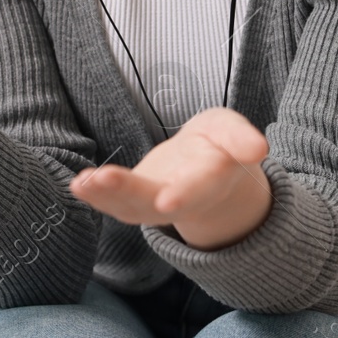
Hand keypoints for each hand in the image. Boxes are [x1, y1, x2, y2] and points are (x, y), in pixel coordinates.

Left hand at [69, 108, 272, 251]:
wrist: (203, 166)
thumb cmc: (218, 145)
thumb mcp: (231, 132)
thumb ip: (241, 139)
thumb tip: (259, 148)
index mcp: (208, 179)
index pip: (198, 187)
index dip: (184, 193)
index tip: (167, 201)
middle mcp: (178, 197)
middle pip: (153, 200)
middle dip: (128, 192)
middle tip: (103, 180)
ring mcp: (152, 202)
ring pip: (128, 205)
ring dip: (103, 195)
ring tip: (81, 183)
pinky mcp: (132, 199)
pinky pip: (112, 201)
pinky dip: (95, 195)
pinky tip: (77, 184)